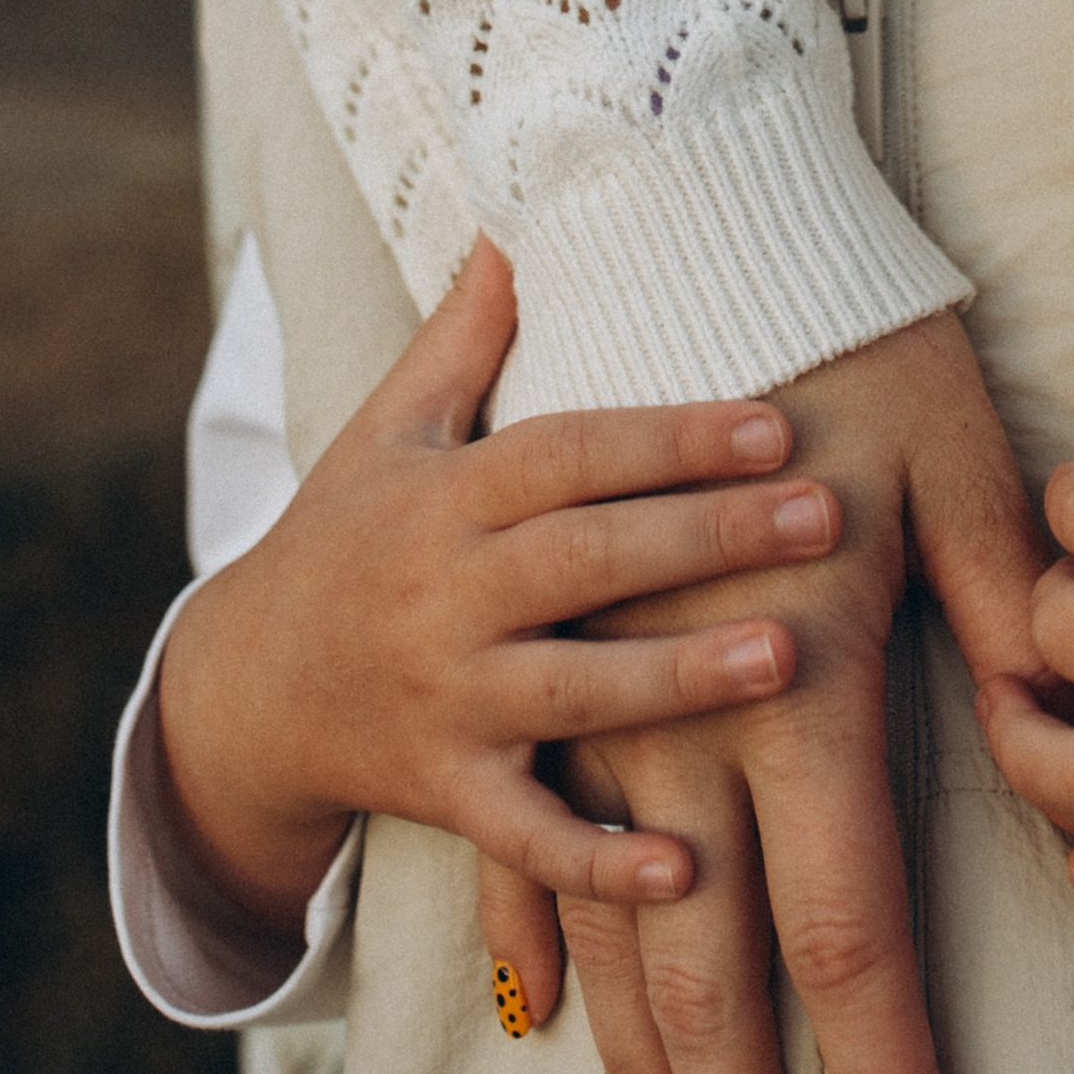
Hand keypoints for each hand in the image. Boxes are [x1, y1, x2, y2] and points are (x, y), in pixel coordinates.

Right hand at [155, 239, 839, 933]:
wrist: (244, 691)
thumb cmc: (349, 535)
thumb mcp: (393, 425)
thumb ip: (470, 329)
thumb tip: (521, 207)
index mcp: (447, 495)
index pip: (569, 454)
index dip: (669, 437)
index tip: (776, 418)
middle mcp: (444, 594)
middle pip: (585, 559)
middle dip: (709, 535)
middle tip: (829, 513)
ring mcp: (445, 699)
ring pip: (570, 691)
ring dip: (679, 680)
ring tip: (788, 655)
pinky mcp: (445, 792)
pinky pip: (525, 834)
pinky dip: (598, 859)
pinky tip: (685, 866)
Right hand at [479, 307, 1043, 1073]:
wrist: (657, 225)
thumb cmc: (837, 317)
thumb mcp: (959, 440)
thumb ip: (1014, 590)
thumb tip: (1067, 728)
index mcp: (806, 679)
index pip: (848, 933)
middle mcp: (688, 718)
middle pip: (713, 980)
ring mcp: (594, 698)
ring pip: (614, 935)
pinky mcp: (539, 658)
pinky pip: (522, 835)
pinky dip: (542, 937)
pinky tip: (556, 1027)